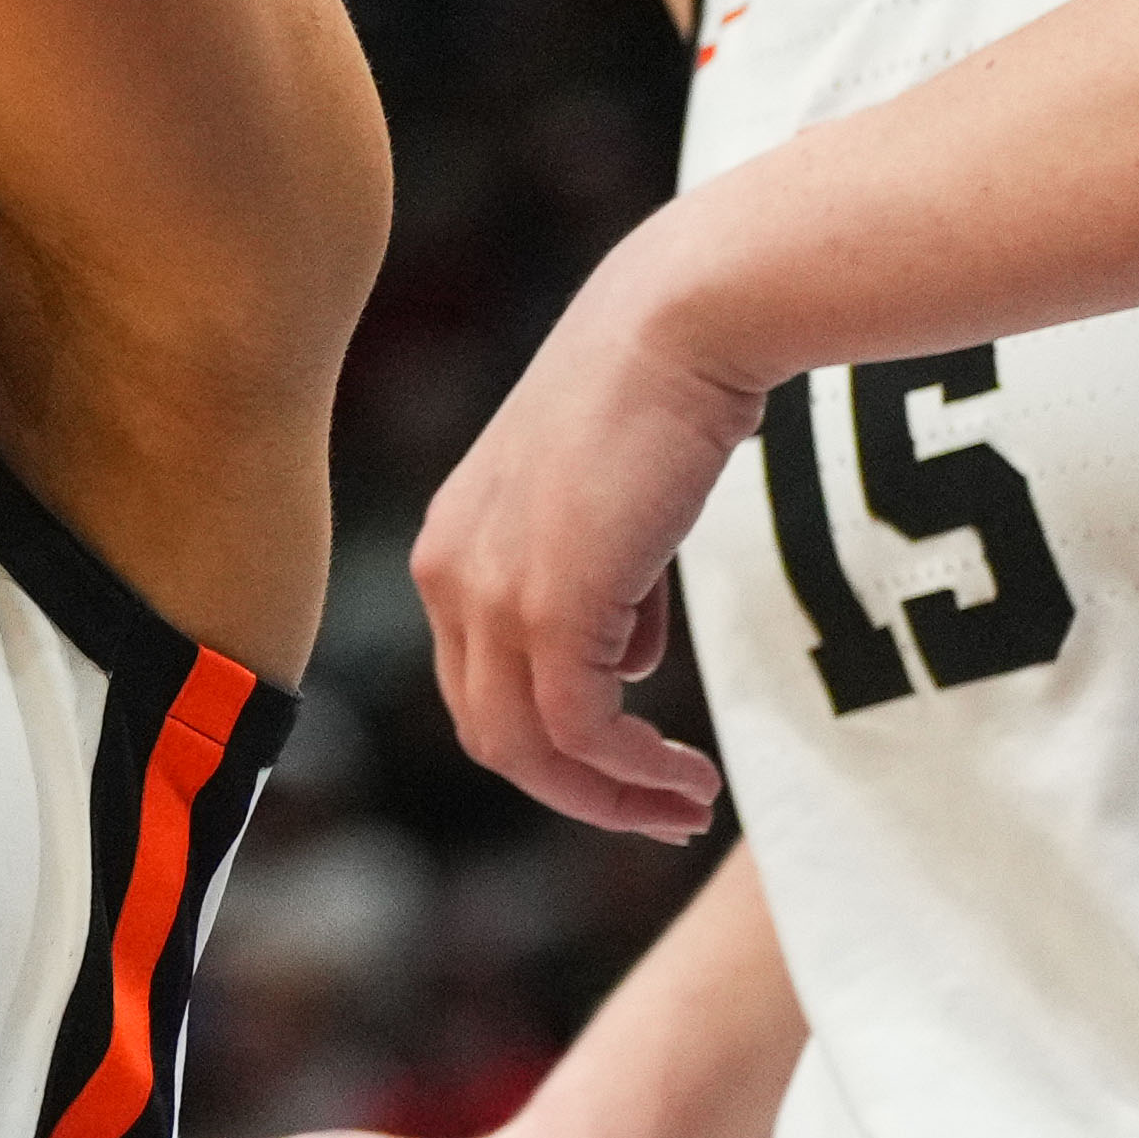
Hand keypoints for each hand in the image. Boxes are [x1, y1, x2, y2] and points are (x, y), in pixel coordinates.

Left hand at [416, 223, 771, 836]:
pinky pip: (578, 728)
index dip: (551, 744)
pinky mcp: (549, 603)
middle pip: (491, 733)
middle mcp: (449, 576)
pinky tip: (688, 776)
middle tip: (665, 814)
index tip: (634, 771)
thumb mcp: (609, 506)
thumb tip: (628, 658)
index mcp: (452, 550)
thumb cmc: (662, 395)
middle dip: (580, 791)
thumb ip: (605, 587)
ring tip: (686, 808)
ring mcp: (491, 592)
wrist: (680, 323)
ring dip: (609, 796)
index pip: (478, 686)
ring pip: (526, 747)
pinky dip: (630, 770)